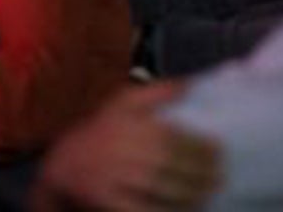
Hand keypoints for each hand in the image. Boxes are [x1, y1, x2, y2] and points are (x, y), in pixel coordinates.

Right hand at [34, 83, 221, 211]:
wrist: (62, 168)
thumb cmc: (99, 134)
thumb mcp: (119, 105)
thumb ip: (154, 93)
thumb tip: (190, 83)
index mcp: (126, 125)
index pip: (170, 136)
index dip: (198, 144)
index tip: (219, 148)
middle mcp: (122, 151)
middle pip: (170, 163)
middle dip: (200, 170)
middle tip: (220, 174)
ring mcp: (116, 179)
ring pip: (162, 187)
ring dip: (191, 191)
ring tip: (210, 191)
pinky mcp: (111, 202)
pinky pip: (148, 209)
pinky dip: (171, 210)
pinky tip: (189, 208)